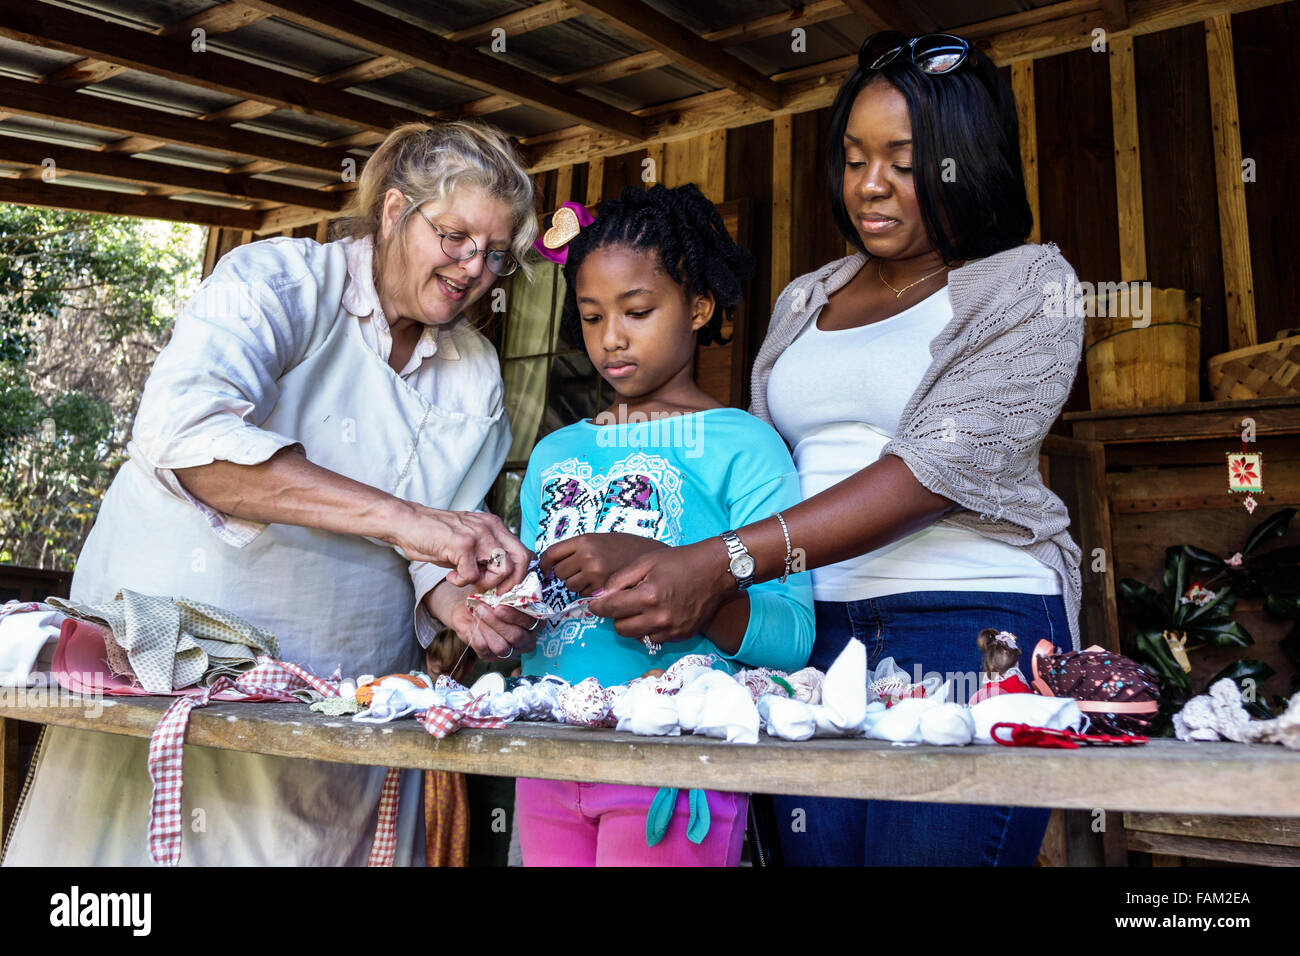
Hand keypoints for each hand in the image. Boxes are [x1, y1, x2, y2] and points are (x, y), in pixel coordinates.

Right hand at [391, 503, 531, 590]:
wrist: (407, 522)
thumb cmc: (436, 535)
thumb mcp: (469, 542)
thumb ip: (487, 556)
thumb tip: (503, 581)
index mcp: (495, 526)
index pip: (524, 552)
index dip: (518, 575)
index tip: (502, 587)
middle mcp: (491, 527)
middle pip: (522, 560)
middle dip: (510, 583)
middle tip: (490, 589)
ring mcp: (478, 535)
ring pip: (502, 570)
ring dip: (485, 582)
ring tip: (466, 578)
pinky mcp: (462, 544)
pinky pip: (472, 575)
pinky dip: (461, 582)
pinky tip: (450, 576)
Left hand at [427, 578, 540, 663]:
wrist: (471, 606)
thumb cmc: (493, 597)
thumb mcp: (502, 591)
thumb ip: (509, 591)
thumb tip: (507, 588)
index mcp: (535, 622)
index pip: (531, 623)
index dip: (516, 616)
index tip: (499, 606)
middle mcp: (526, 640)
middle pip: (516, 637)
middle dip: (498, 623)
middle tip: (484, 608)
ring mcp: (510, 651)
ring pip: (501, 647)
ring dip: (487, 628)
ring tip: (478, 612)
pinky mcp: (491, 657)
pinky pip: (485, 650)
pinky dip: (477, 634)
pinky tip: (473, 623)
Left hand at [539, 532, 669, 596]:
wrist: (669, 562)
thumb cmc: (638, 549)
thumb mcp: (607, 539)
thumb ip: (583, 549)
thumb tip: (554, 567)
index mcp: (587, 541)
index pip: (551, 554)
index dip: (544, 564)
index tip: (546, 570)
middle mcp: (590, 559)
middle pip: (563, 577)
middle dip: (572, 577)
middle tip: (589, 574)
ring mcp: (599, 580)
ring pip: (576, 593)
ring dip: (585, 591)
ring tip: (602, 584)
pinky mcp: (609, 598)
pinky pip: (592, 607)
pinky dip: (599, 604)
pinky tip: (612, 596)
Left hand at [585, 539, 733, 644]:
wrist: (715, 571)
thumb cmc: (679, 561)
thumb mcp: (646, 562)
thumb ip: (619, 579)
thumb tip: (599, 596)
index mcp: (648, 596)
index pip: (610, 609)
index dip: (597, 606)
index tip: (594, 603)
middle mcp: (660, 617)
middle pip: (620, 628)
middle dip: (615, 616)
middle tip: (621, 602)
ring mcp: (672, 629)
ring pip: (636, 636)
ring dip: (632, 624)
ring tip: (640, 607)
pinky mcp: (681, 635)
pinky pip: (655, 638)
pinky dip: (650, 628)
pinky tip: (656, 613)